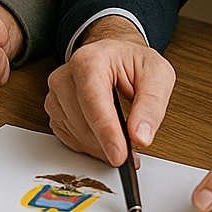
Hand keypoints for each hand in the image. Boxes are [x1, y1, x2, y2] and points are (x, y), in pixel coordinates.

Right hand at [45, 16, 173, 165]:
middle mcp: (66, 77)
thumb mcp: (157, 76)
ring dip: (101, 147)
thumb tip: (140, 137)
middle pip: (83, 123)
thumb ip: (151, 106)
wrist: (114, 56)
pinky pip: (70, 139)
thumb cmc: (133, 62)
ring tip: (122, 139)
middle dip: (110, 143)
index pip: (94, 102)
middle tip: (134, 150)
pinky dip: (90, 146)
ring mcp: (56, 95)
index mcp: (90, 61)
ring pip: (76, 136)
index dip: (106, 132)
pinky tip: (104, 137)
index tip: (119, 155)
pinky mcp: (55, 111)